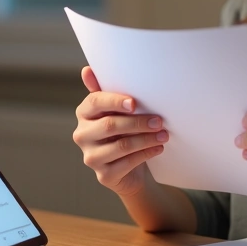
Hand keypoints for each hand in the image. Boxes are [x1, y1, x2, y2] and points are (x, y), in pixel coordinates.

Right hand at [72, 66, 168, 197]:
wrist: (128, 168)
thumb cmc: (122, 131)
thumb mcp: (115, 110)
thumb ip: (104, 90)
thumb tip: (87, 70)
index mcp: (83, 113)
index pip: (95, 102)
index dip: (115, 101)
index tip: (135, 103)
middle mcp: (82, 135)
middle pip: (110, 125)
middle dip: (138, 122)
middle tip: (160, 121)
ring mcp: (91, 157)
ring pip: (121, 145)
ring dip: (146, 139)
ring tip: (164, 135)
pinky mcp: (104, 175)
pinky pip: (127, 163)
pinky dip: (146, 154)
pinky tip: (158, 148)